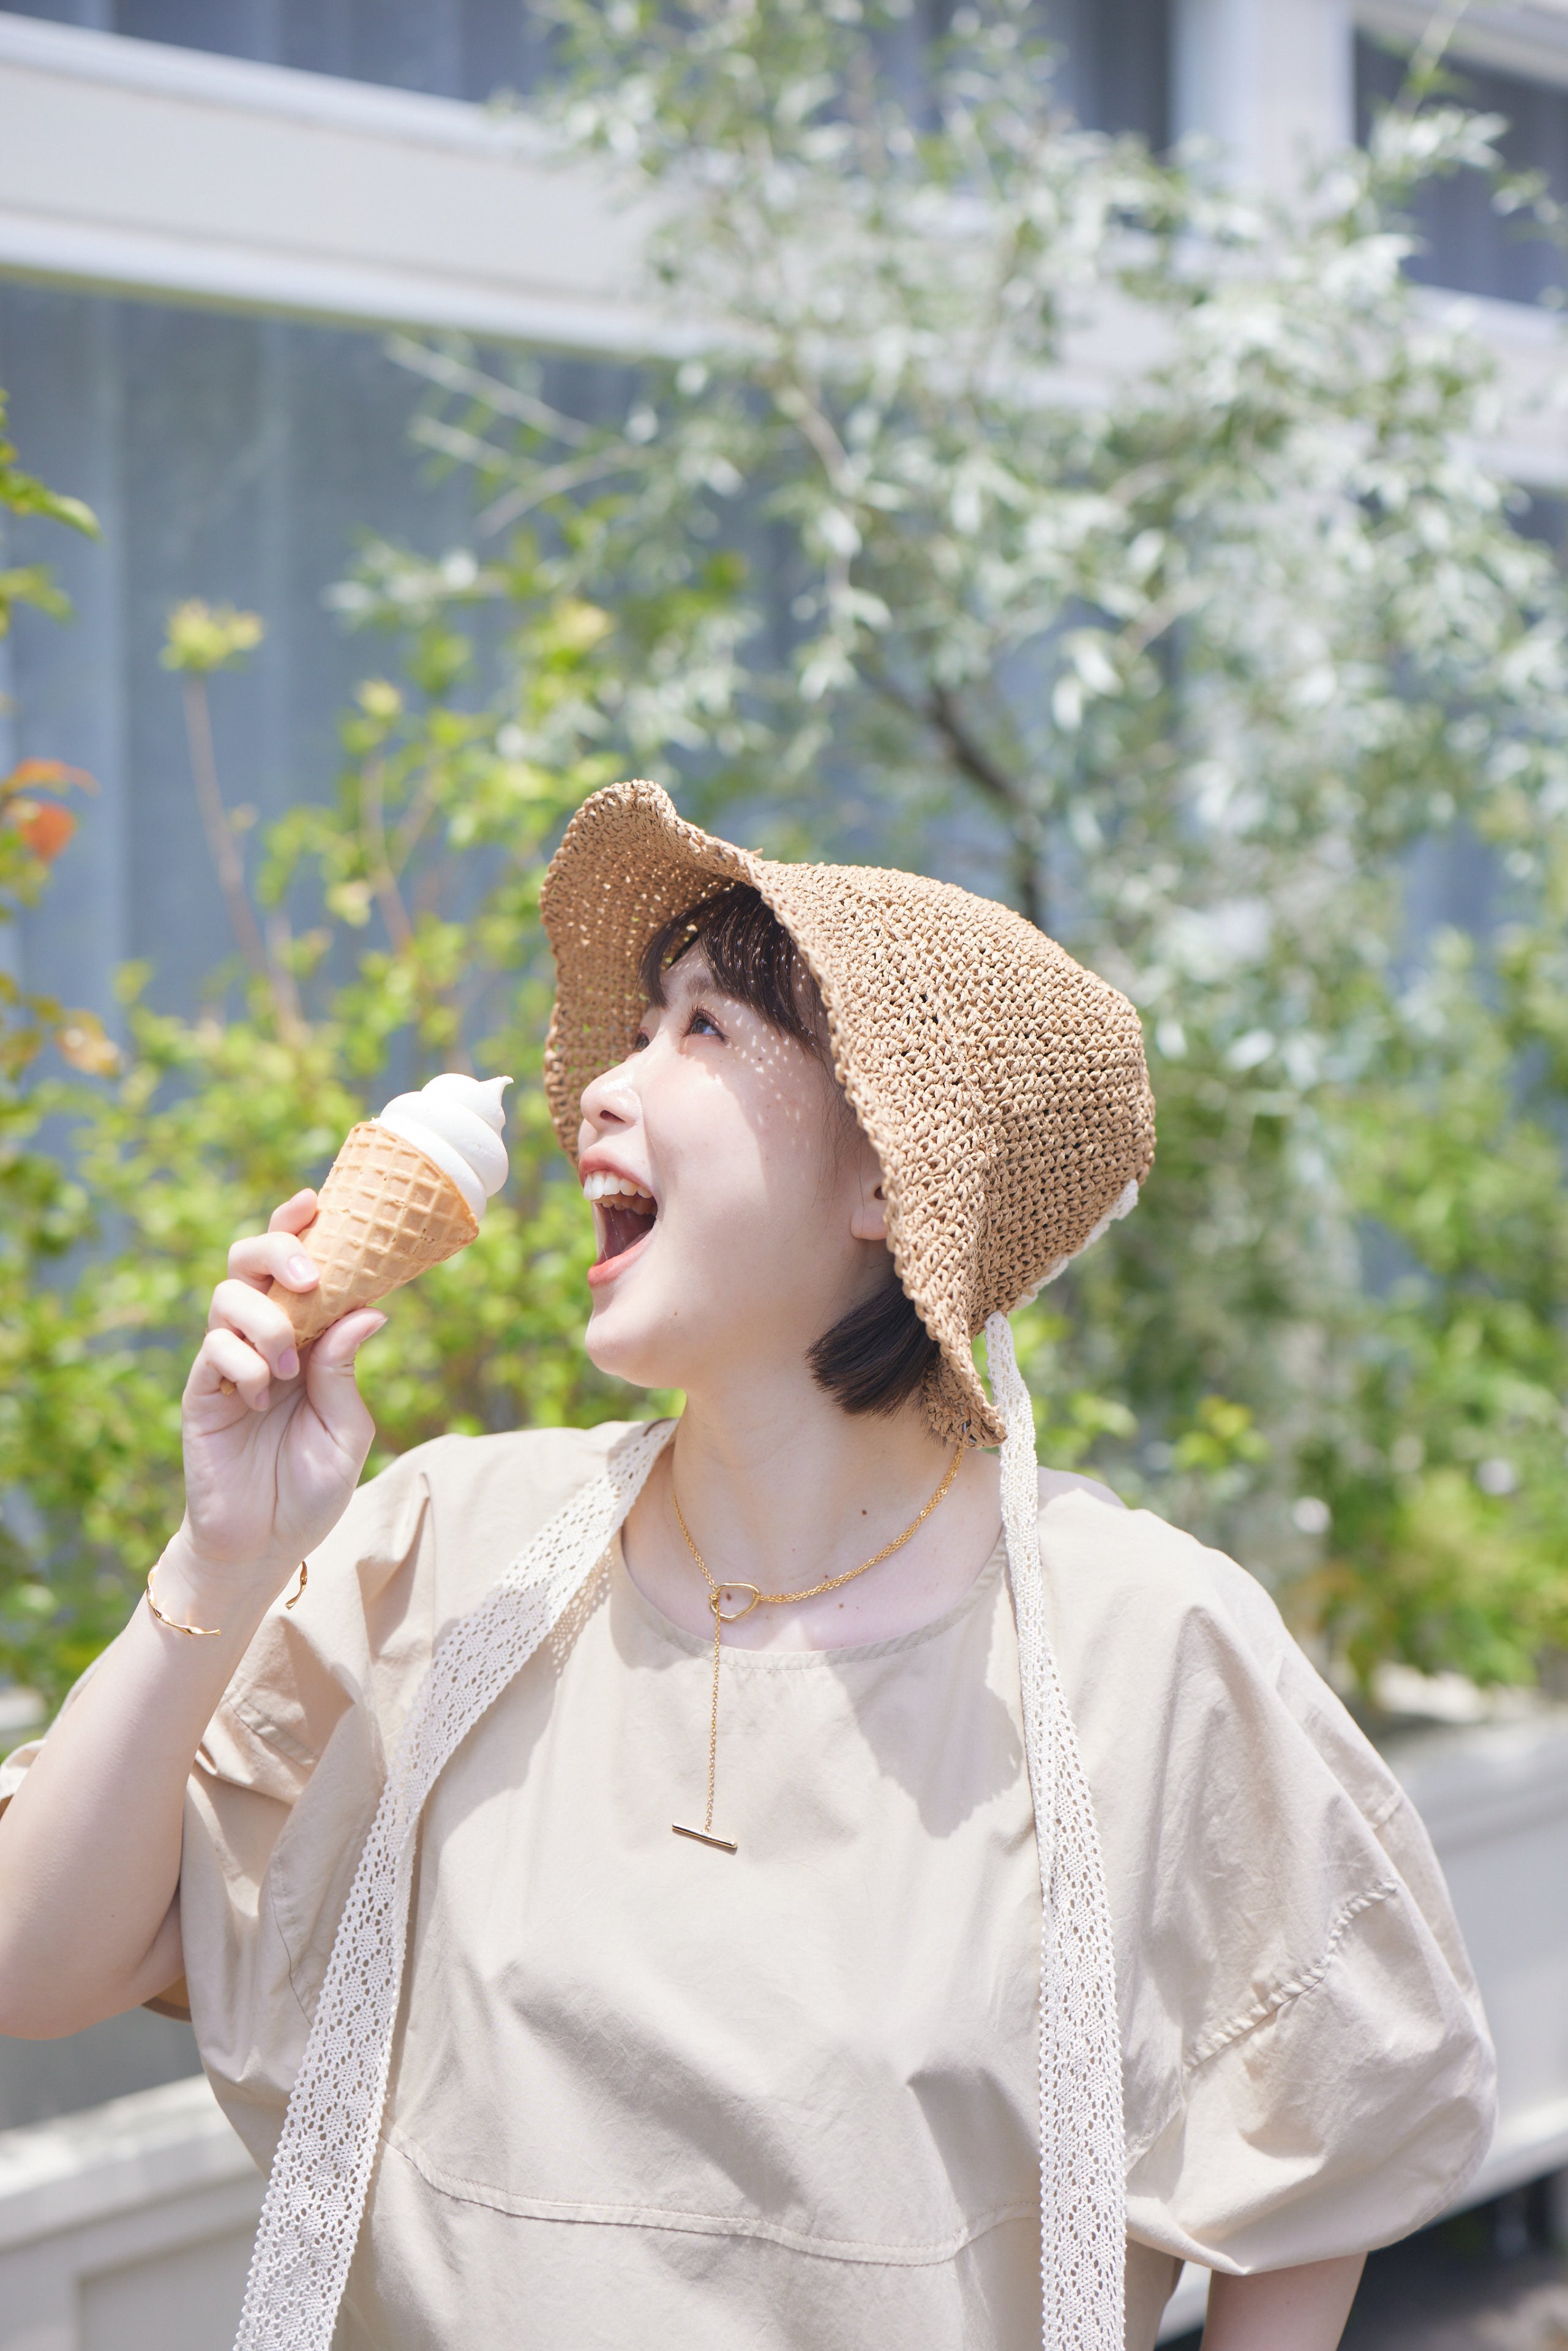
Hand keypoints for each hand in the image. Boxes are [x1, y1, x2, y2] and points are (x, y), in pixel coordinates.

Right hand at [179, 1189, 384, 1598]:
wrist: (265, 1545)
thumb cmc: (310, 1487)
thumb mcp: (346, 1429)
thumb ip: (346, 1370)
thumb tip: (369, 1309)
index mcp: (303, 1337)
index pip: (296, 1266)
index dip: (299, 1227)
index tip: (316, 1201)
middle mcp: (261, 1339)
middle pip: (250, 1260)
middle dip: (279, 1250)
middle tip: (310, 1278)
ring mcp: (226, 1363)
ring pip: (227, 1297)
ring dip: (266, 1321)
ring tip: (290, 1370)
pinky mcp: (200, 1392)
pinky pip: (212, 1350)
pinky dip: (244, 1363)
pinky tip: (264, 1398)